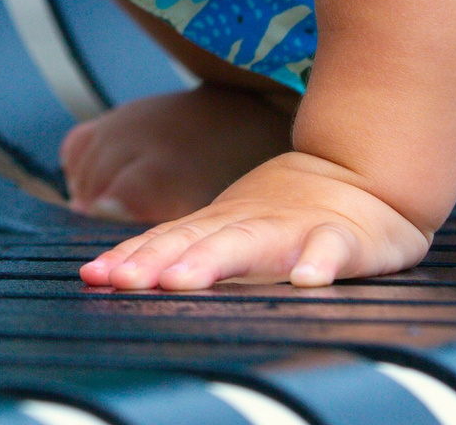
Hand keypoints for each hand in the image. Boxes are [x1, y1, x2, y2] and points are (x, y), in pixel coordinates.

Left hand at [77, 150, 429, 290]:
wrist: (361, 174)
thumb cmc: (286, 212)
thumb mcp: (228, 228)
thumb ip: (179, 249)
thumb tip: (109, 272)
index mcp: (220, 224)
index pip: (167, 240)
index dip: (131, 258)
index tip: (94, 276)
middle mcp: (250, 223)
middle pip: (198, 241)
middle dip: (159, 260)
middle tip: (126, 281)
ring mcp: (295, 228)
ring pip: (252, 242)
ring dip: (216, 260)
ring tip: (185, 281)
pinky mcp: (344, 239)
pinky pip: (331, 249)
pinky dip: (319, 261)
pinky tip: (307, 280)